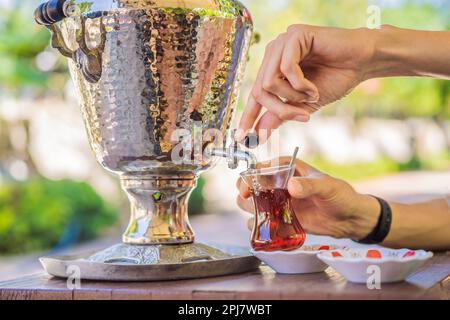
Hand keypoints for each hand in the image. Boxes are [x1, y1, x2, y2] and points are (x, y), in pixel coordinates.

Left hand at [236, 25, 374, 142]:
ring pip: (269, 82)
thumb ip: (281, 115)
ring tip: (311, 95)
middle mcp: (274, 54)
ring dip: (292, 97)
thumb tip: (260, 133)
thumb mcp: (304, 103)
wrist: (362, 63)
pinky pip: (286, 69)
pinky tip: (313, 86)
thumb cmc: (336, 78)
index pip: (255, 94)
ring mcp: (282, 43)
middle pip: (259, 90)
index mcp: (274, 68)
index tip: (240, 137)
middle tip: (302, 116)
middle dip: (280, 110)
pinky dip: (300, 85)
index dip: (248, 116)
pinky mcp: (294, 35)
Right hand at [236, 158, 380, 239]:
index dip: (251, 175)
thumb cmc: (341, 195)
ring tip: (258, 216)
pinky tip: (265, 230)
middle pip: (253, 185)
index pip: (263, 168)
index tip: (246, 186)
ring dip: (251, 209)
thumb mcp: (327, 186)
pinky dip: (261, 227)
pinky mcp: (283, 219)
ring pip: (255, 204)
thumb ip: (309, 186)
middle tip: (248, 201)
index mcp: (289, 169)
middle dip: (245, 192)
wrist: (350, 219)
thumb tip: (292, 186)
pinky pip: (265, 222)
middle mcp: (281, 185)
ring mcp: (280, 203)